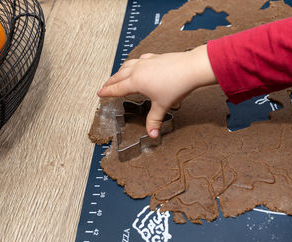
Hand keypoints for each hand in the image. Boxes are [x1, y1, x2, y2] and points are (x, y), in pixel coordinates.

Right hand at [97, 44, 216, 137]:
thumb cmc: (176, 85)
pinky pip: (139, 60)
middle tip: (105, 86)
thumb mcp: (162, 106)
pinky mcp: (155, 57)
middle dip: (110, 82)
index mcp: (136, 82)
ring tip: (118, 75)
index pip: (116, 88)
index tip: (99, 93)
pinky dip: (134, 63)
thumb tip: (151, 134)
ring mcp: (146, 61)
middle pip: (118, 76)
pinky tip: (138, 64)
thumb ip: (154, 120)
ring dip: (120, 72)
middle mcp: (138, 70)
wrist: (191, 68)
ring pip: (127, 65)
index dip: (107, 92)